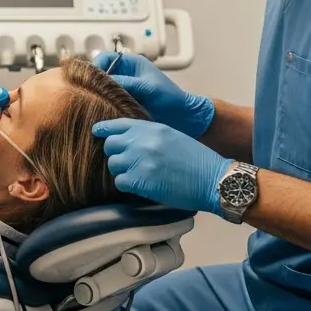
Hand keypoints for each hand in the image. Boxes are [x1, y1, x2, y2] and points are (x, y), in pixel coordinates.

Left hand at [92, 118, 231, 215]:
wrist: (213, 179)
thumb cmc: (196, 160)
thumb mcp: (172, 137)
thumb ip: (149, 135)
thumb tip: (127, 140)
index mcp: (151, 128)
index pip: (117, 124)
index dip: (104, 129)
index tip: (97, 132)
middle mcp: (142, 141)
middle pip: (110, 145)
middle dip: (115, 153)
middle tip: (127, 162)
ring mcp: (140, 160)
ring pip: (113, 164)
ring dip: (121, 171)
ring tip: (137, 175)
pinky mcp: (140, 180)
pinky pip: (120, 182)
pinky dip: (127, 185)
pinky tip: (140, 185)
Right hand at [93, 52, 214, 138]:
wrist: (182, 117)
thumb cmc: (170, 97)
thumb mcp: (148, 87)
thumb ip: (126, 82)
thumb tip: (102, 82)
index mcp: (131, 63)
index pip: (105, 58)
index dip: (96, 66)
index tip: (93, 80)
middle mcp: (124, 74)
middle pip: (100, 74)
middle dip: (94, 83)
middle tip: (91, 94)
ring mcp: (122, 89)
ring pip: (101, 89)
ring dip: (98, 95)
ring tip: (95, 104)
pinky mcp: (122, 103)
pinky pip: (107, 101)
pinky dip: (103, 105)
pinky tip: (102, 112)